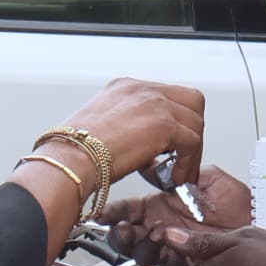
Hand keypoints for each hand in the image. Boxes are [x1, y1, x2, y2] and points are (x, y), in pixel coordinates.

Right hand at [55, 79, 205, 194]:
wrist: (70, 159)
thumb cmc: (75, 153)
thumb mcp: (102, 129)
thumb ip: (126, 128)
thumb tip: (142, 144)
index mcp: (125, 88)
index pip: (167, 95)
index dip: (175, 121)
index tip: (172, 144)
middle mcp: (141, 90)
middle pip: (190, 101)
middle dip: (191, 130)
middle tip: (182, 155)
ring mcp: (154, 103)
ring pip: (195, 122)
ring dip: (191, 151)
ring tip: (178, 171)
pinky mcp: (163, 124)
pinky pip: (192, 142)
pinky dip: (188, 163)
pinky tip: (176, 177)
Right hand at [100, 166, 250, 263]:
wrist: (259, 234)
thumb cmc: (242, 209)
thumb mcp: (215, 181)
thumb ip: (190, 172)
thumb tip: (167, 166)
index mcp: (162, 207)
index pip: (128, 209)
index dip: (114, 212)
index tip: (104, 215)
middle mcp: (161, 230)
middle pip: (126, 237)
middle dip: (120, 235)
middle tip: (124, 231)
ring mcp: (170, 250)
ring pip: (141, 255)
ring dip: (141, 247)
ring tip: (154, 237)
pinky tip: (169, 256)